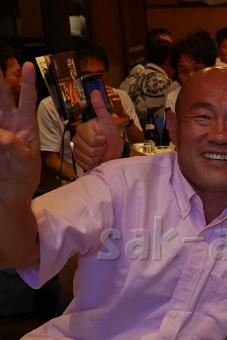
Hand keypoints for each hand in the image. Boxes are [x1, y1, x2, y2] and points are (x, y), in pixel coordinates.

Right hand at [0, 62, 39, 196]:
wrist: (10, 191)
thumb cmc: (25, 175)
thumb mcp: (26, 161)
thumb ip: (16, 147)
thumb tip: (1, 136)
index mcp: (26, 125)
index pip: (28, 99)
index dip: (27, 82)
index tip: (29, 65)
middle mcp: (9, 121)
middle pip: (3, 95)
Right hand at [72, 89, 123, 170]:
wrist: (115, 151)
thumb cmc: (111, 136)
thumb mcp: (108, 121)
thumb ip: (100, 107)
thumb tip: (95, 92)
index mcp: (82, 128)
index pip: (90, 138)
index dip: (100, 140)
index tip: (104, 138)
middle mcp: (77, 138)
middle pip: (88, 148)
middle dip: (99, 149)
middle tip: (103, 145)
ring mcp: (76, 150)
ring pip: (87, 157)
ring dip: (97, 156)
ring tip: (100, 152)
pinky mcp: (78, 160)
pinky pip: (85, 163)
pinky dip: (94, 163)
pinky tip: (97, 159)